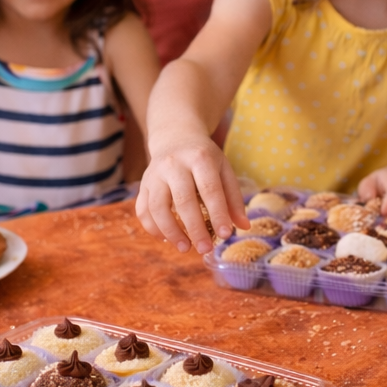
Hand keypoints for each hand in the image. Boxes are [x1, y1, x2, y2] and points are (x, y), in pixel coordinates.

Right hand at [136, 136, 249, 253]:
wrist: (176, 137)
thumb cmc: (204, 158)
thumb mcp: (223, 169)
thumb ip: (234, 198)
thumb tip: (244, 226)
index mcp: (200, 158)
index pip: (209, 189)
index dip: (218, 213)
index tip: (225, 235)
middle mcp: (174, 164)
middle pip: (183, 200)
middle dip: (195, 228)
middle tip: (205, 249)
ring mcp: (154, 174)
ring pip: (157, 207)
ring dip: (171, 232)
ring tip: (185, 248)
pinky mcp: (143, 184)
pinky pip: (143, 210)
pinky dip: (153, 228)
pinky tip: (167, 238)